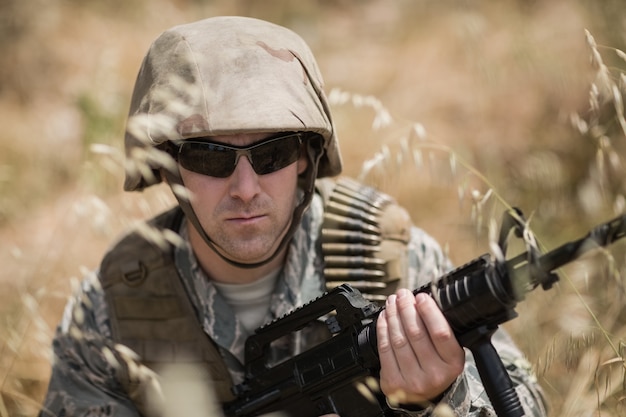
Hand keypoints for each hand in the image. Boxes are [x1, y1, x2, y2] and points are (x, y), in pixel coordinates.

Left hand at [376, 288, 464, 404]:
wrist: (424, 395)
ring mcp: (412, 380)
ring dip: (393, 315)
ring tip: (392, 302)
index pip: (440, 332)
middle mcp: (434, 374)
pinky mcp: (393, 382)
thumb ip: (441, 329)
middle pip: (415, 332)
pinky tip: (384, 317)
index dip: (429, 311)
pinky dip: (383, 328)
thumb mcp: (449, 351)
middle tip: (402, 294)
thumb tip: (422, 300)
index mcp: (453, 363)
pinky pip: (385, 348)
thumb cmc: (437, 366)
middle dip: (406, 308)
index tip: (421, 297)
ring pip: (398, 338)